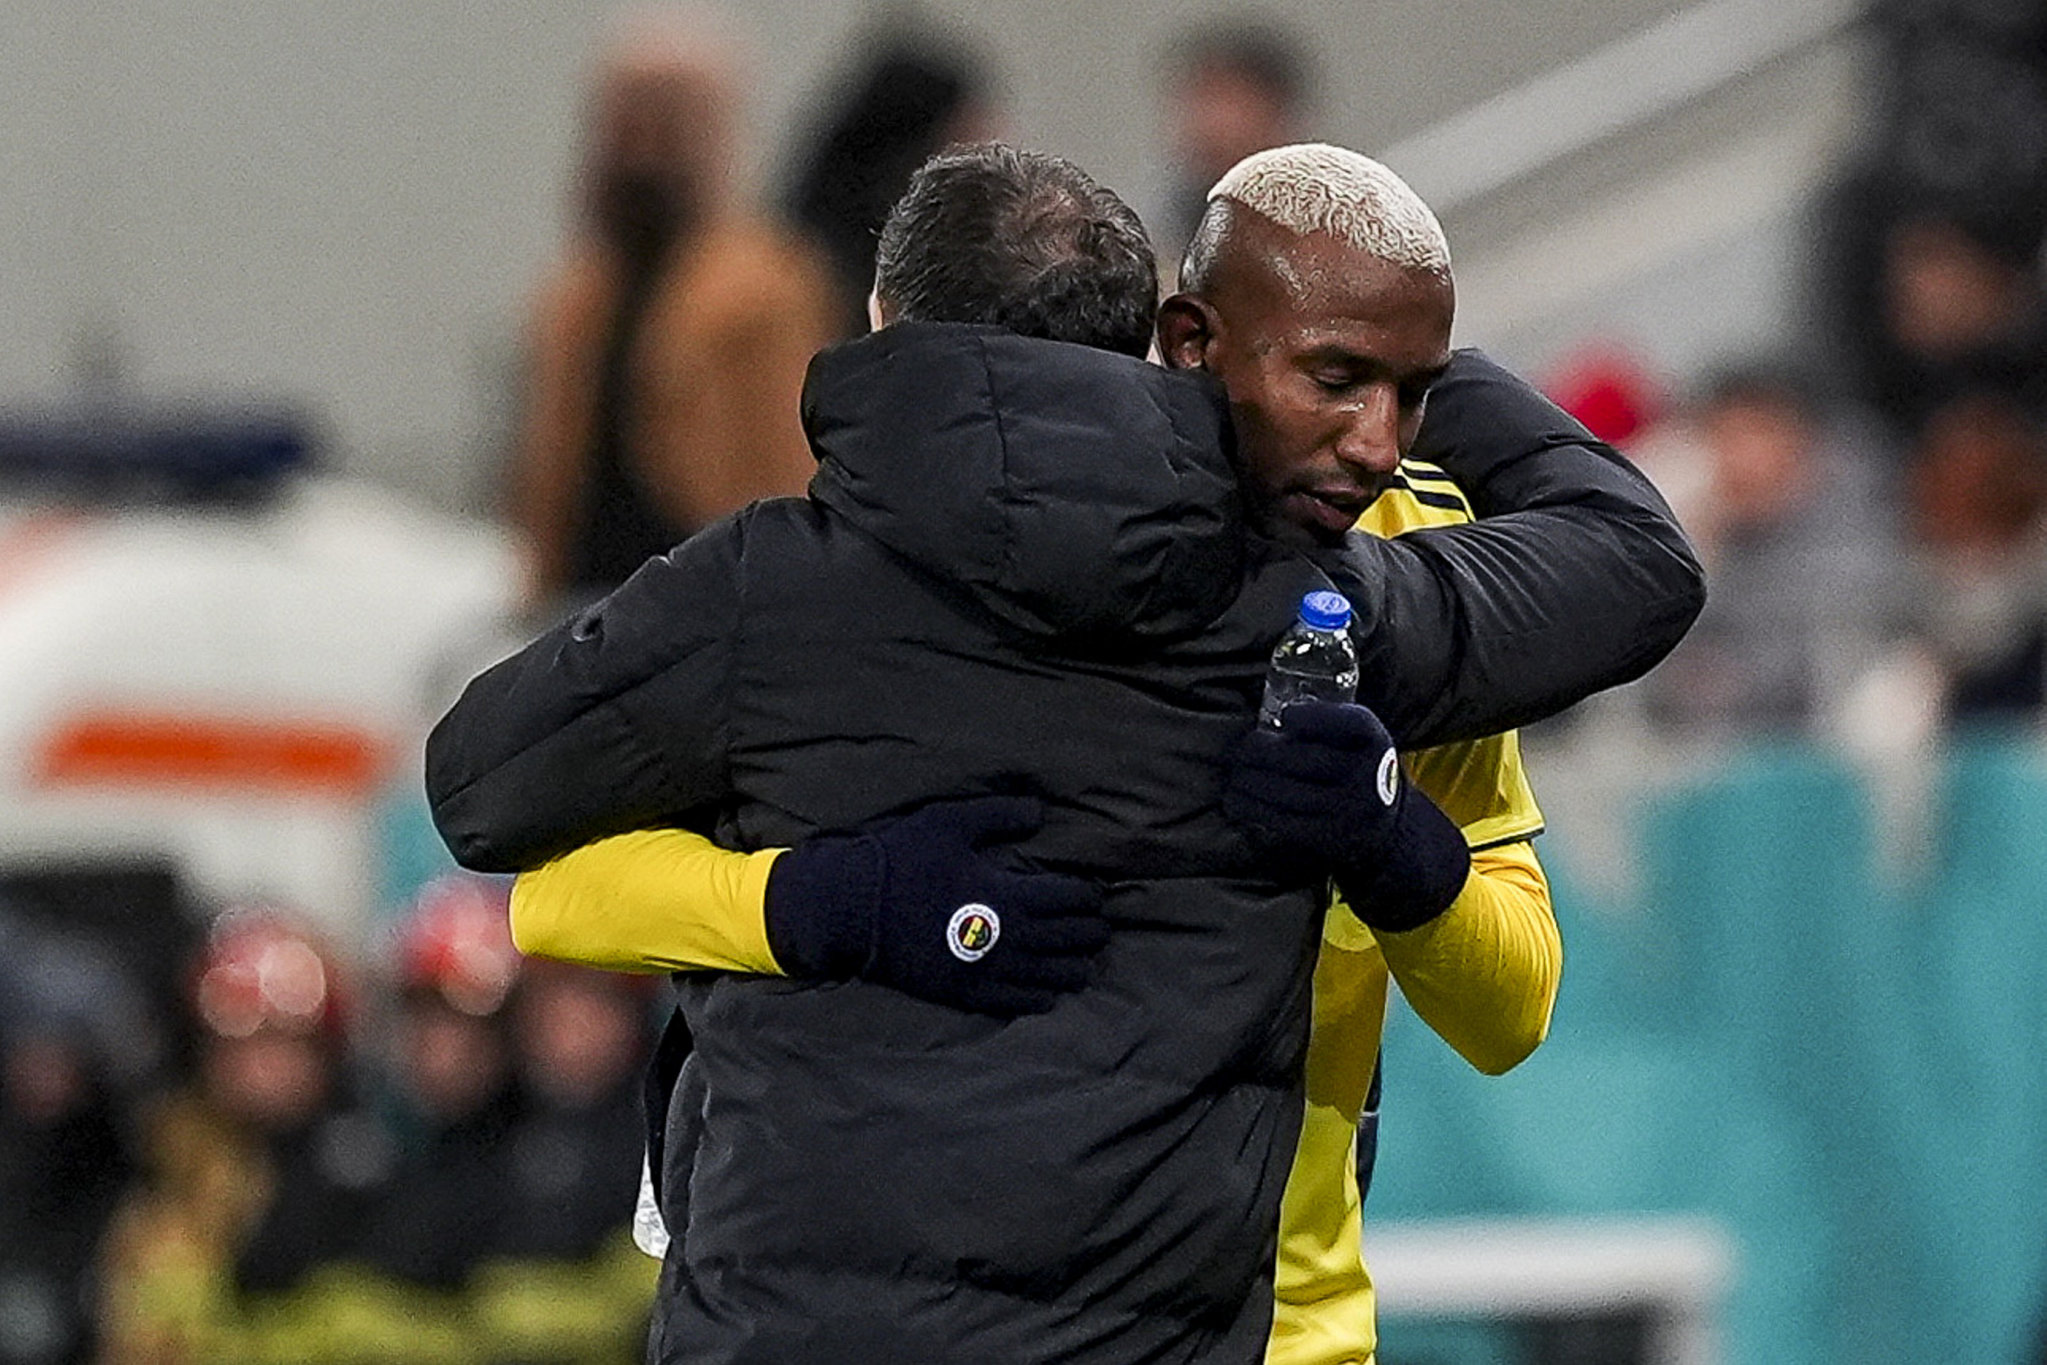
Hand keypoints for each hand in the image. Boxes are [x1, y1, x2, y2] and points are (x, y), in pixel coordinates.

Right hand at [763, 796, 1108, 1015]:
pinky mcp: (962, 994)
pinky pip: (1013, 1004)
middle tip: (1100, 931)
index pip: (1066, 899)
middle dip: (1088, 935)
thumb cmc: (900, 860)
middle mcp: (1005, 938)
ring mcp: (985, 971)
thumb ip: (999, 815)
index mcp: (1006, 893)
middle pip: (1065, 940)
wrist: (849, 909)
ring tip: (1085, 969)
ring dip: (1071, 971)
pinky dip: (1038, 1001)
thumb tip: (1040, 812)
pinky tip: (1048, 999)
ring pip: (1046, 977)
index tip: (1094, 897)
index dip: (1086, 898)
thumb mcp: (949, 822)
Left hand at [1223, 700, 1469, 931]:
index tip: (1285, 716)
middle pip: (1310, 759)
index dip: (1316, 717)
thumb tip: (1269, 716)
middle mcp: (1370, 776)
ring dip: (1252, 782)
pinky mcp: (1331, 837)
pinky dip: (1254, 809)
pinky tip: (1236, 800)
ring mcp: (1352, 810)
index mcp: (1375, 741)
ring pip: (1291, 793)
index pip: (1353, 723)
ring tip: (1234, 775)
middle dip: (1264, 752)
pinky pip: (1285, 821)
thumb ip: (1324, 724)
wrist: (1386, 825)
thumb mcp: (1355, 740)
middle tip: (1241, 749)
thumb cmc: (1354, 768)